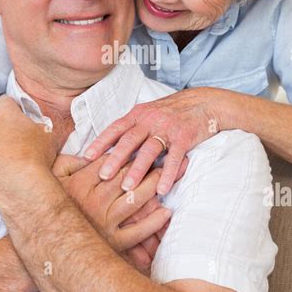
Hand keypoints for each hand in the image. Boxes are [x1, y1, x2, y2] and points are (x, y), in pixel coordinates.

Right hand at [52, 153, 172, 271]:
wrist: (47, 242)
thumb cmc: (53, 205)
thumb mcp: (55, 177)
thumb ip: (72, 161)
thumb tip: (93, 151)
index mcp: (82, 183)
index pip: (112, 162)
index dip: (129, 151)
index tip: (142, 144)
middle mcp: (95, 202)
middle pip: (128, 177)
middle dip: (148, 163)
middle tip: (165, 152)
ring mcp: (105, 223)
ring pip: (136, 200)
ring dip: (155, 186)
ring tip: (171, 175)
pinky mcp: (114, 243)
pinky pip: (139, 231)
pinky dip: (154, 222)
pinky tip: (166, 212)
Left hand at [83, 87, 228, 194]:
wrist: (204, 103)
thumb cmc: (172, 112)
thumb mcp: (149, 113)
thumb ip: (131, 127)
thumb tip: (108, 145)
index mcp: (139, 114)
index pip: (116, 128)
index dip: (101, 142)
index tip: (86, 157)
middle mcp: (151, 120)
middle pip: (129, 140)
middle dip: (115, 158)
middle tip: (102, 176)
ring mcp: (168, 128)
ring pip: (150, 150)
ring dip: (138, 170)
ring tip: (127, 187)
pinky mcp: (185, 137)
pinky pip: (174, 158)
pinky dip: (168, 174)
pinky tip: (161, 189)